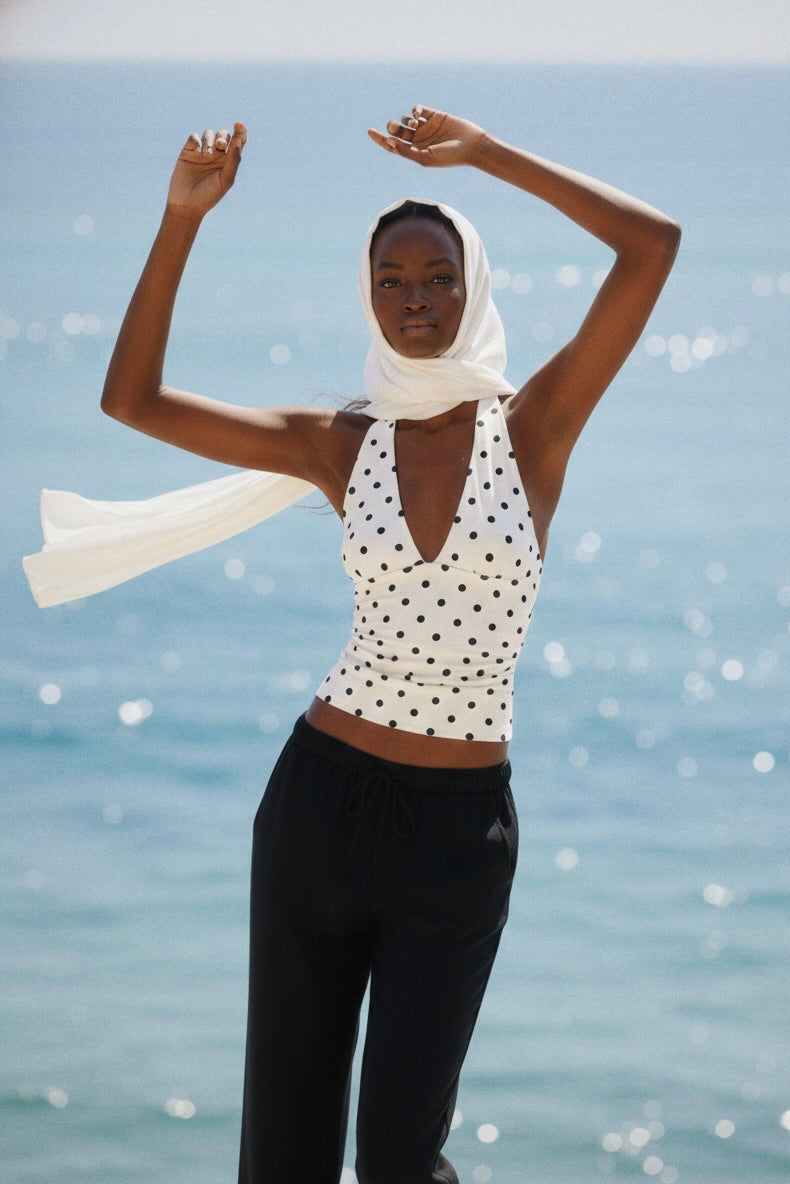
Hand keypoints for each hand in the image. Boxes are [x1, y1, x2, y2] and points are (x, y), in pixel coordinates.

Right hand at [166, 122, 246, 218]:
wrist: (187, 204)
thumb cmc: (209, 196)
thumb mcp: (225, 180)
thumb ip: (233, 161)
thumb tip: (239, 141)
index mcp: (228, 162)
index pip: (237, 143)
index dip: (240, 132)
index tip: (239, 124)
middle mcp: (217, 155)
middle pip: (223, 135)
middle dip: (223, 137)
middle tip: (220, 145)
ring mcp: (202, 152)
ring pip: (208, 134)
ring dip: (209, 140)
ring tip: (206, 155)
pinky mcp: (188, 151)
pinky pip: (194, 137)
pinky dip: (197, 141)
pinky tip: (197, 153)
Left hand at [367, 106, 485, 167]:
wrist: (471, 146)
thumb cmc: (449, 157)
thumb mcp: (425, 158)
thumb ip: (407, 151)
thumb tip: (389, 143)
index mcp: (414, 152)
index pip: (392, 145)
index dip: (380, 139)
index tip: (370, 131)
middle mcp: (418, 140)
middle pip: (397, 131)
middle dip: (392, 127)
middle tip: (393, 126)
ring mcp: (426, 127)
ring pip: (407, 119)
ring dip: (406, 119)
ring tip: (416, 123)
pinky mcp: (434, 115)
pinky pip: (418, 109)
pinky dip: (414, 109)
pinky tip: (418, 114)